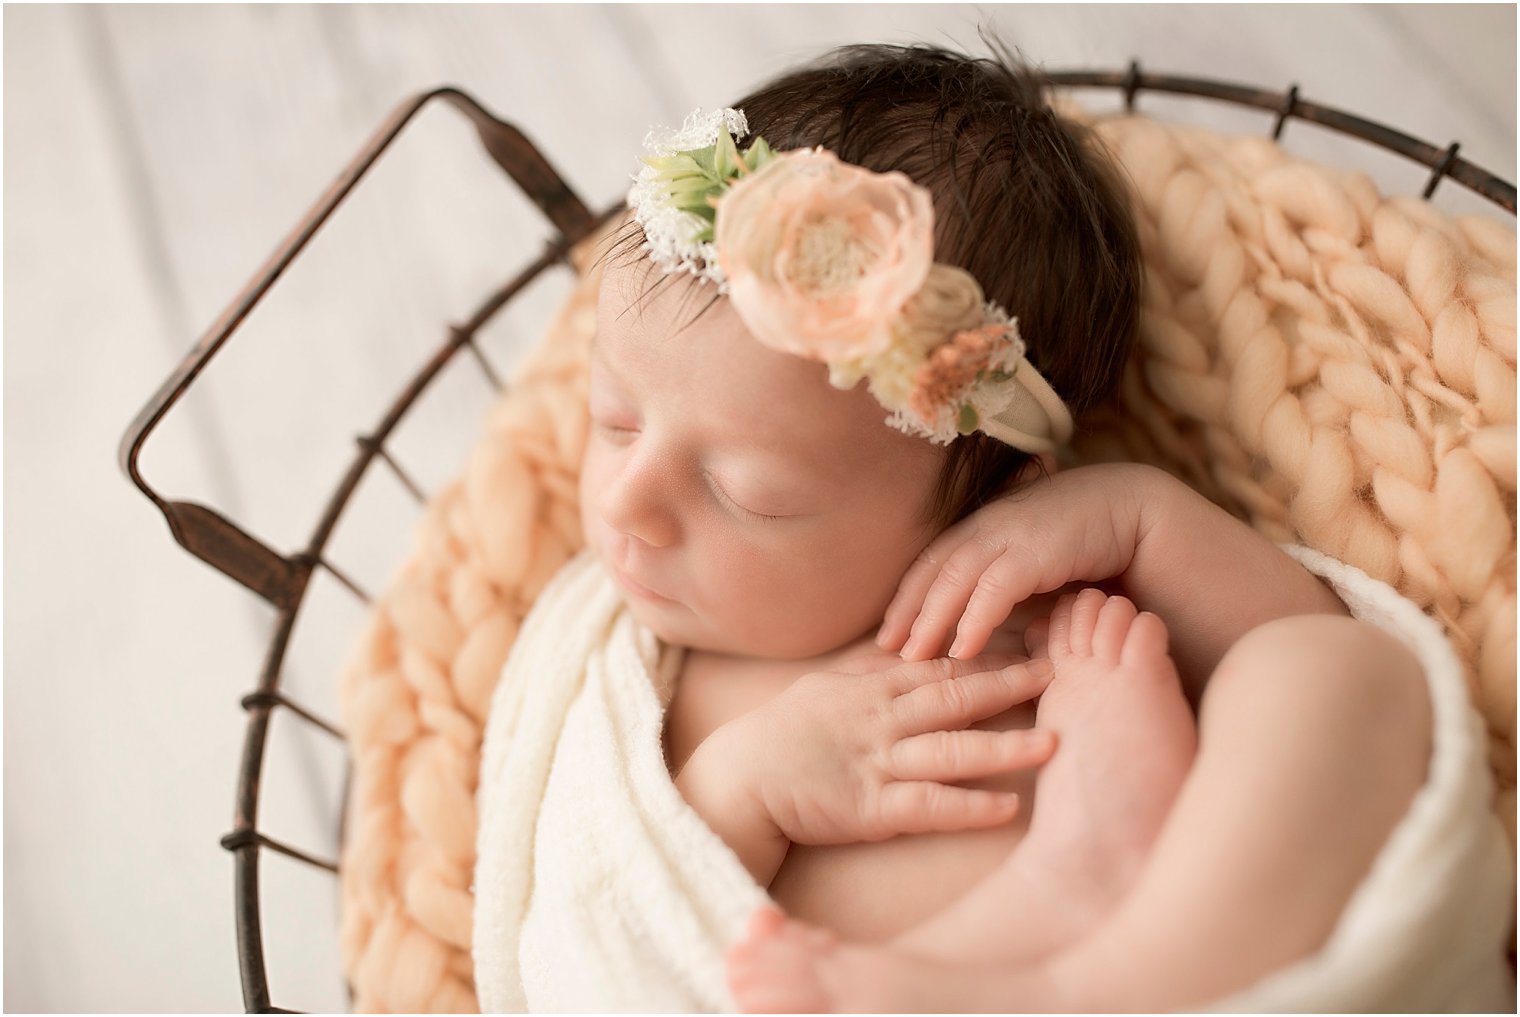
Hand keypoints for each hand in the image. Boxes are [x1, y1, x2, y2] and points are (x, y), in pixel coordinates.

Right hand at [683, 654, 1057, 879]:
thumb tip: (908, 654)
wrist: (735, 780)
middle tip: (1061, 670)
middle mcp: (880, 721)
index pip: (939, 665)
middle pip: (954, 696)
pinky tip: (1006, 807)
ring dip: (1002, 746)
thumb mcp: (824, 690)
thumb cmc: (778, 737)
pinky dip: (967, 806)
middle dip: (1009, 683)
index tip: (1032, 641)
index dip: (987, 653)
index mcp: (871, 690)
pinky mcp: (868, 808)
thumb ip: (869, 675)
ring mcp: (875, 763)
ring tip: (1052, 743)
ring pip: (949, 749)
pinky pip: (926, 806)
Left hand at [877, 464, 1156, 661]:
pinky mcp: (1034, 551)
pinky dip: (974, 620)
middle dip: (906, 611)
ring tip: (914, 658)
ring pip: (954, 580)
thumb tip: (980, 613)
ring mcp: (1008, 535)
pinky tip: (963, 649)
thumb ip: (1002, 573)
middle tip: (884, 649)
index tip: (887, 630)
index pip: (931, 562)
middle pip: (932, 571)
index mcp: (981, 525)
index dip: (906, 596)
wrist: (1131, 508)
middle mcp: (987, 526)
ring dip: (931, 620)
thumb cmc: (1082, 535)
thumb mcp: (1030, 551)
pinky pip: (994, 591)